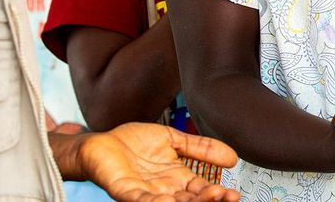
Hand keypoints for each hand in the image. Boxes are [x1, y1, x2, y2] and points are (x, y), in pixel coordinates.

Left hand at [76, 123, 240, 201]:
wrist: (101, 142)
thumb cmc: (133, 143)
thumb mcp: (174, 139)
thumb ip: (201, 148)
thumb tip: (232, 158)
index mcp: (177, 178)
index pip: (201, 190)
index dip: (217, 193)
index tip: (233, 194)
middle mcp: (164, 190)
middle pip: (191, 201)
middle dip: (209, 200)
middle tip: (225, 196)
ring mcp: (145, 193)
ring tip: (209, 197)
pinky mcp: (125, 191)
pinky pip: (141, 200)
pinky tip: (168, 201)